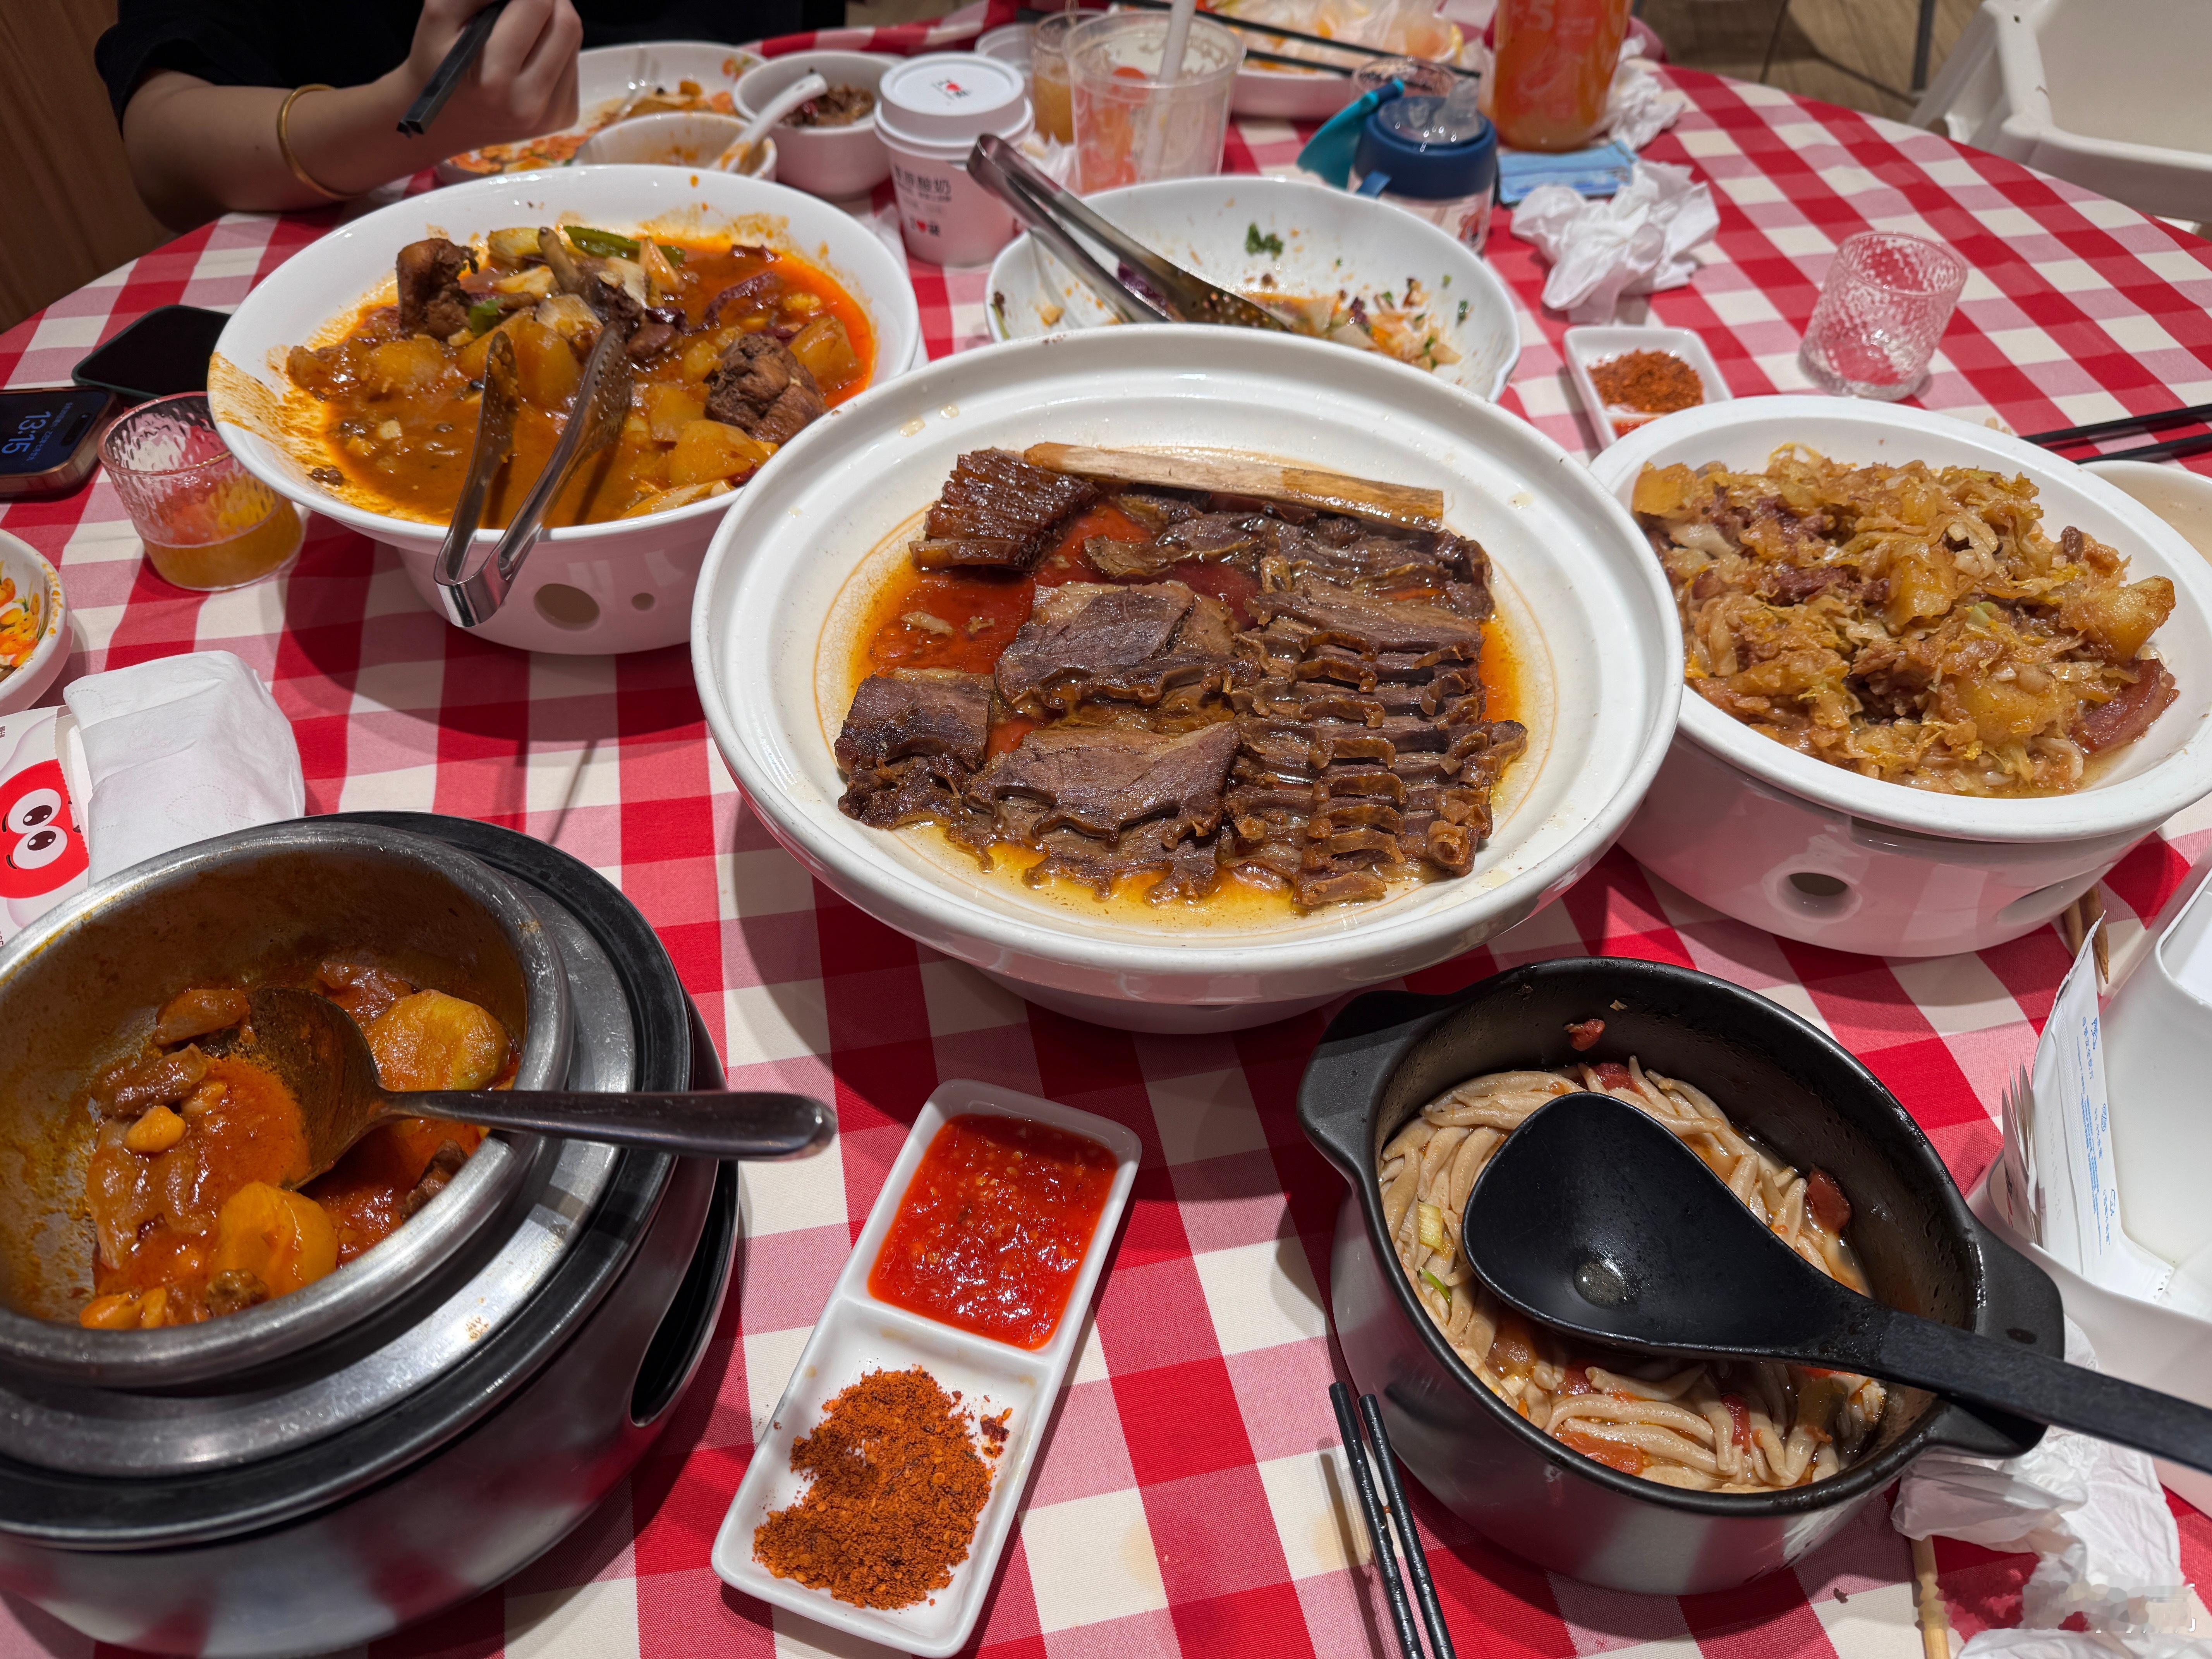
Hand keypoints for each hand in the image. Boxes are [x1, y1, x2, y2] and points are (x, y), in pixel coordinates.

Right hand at [403, 0, 582, 151]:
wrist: (442, 120)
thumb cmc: (436, 62)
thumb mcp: (439, 16)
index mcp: (493, 77)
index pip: (536, 5)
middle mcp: (527, 101)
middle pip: (566, 23)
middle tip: (526, 0)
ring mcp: (550, 114)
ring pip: (573, 42)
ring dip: (555, 22)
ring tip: (524, 26)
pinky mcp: (563, 118)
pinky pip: (573, 66)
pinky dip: (557, 48)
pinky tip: (530, 54)